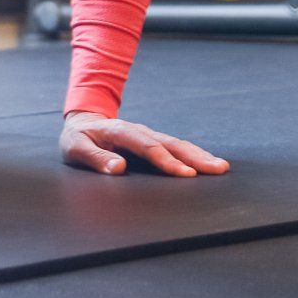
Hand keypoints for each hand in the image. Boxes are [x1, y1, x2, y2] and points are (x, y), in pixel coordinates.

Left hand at [61, 112, 228, 177]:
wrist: (81, 123)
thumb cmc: (77, 139)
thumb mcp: (76, 149)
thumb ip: (95, 159)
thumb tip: (119, 168)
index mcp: (119, 131)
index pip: (147, 147)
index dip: (166, 161)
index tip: (185, 175)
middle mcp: (138, 130)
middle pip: (169, 143)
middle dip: (194, 157)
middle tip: (217, 169)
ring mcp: (147, 134)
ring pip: (176, 143)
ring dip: (199, 155)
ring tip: (221, 167)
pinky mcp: (151, 141)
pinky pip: (174, 147)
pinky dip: (192, 154)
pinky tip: (207, 163)